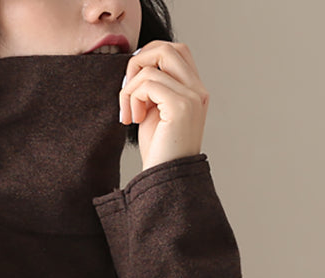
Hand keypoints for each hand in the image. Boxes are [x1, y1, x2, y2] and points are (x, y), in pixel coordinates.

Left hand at [119, 40, 209, 170]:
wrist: (166, 183)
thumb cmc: (159, 154)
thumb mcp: (155, 113)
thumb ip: (153, 89)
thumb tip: (136, 64)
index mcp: (195, 91)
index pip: (175, 51)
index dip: (149, 57)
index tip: (132, 85)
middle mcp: (198, 91)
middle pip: (166, 47)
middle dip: (138, 63)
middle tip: (126, 91)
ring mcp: (192, 97)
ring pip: (152, 65)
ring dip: (130, 88)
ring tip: (129, 114)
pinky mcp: (180, 106)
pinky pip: (147, 83)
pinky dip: (132, 98)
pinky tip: (132, 120)